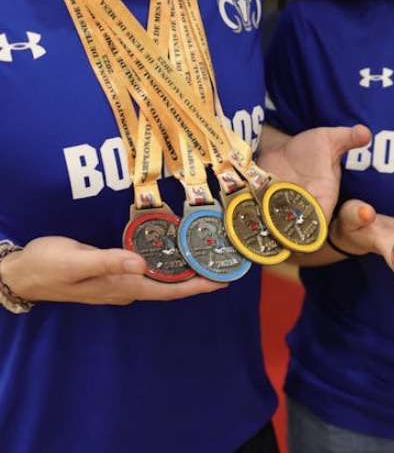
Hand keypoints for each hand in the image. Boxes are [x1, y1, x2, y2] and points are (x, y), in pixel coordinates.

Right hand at [1, 236, 226, 304]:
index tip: (222, 281)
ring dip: (184, 271)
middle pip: (171, 287)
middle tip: (224, 264)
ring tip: (207, 257)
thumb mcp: (76, 261)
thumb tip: (141, 263)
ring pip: (161, 279)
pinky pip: (148, 271)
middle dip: (198, 278)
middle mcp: (126, 288)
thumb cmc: (46, 266)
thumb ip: (108, 262)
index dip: (197, 287)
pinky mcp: (113, 273)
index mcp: (122, 287)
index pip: (169, 291)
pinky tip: (174, 251)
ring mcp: (120, 283)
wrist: (20, 273)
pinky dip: (165, 263)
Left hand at [257, 124, 371, 220]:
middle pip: (293, 228)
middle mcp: (302, 210)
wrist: (284, 151)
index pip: (320, 221)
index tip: (299, 215)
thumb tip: (365, 132)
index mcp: (323, 199)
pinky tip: (241, 208)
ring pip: (272, 226)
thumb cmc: (312, 149)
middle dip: (283, 223)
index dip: (311, 223)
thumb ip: (347, 138)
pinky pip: (255, 218)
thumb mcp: (329, 140)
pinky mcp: (261, 209)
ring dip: (263, 220)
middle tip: (271, 212)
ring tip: (253, 210)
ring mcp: (281, 212)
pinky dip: (248, 215)